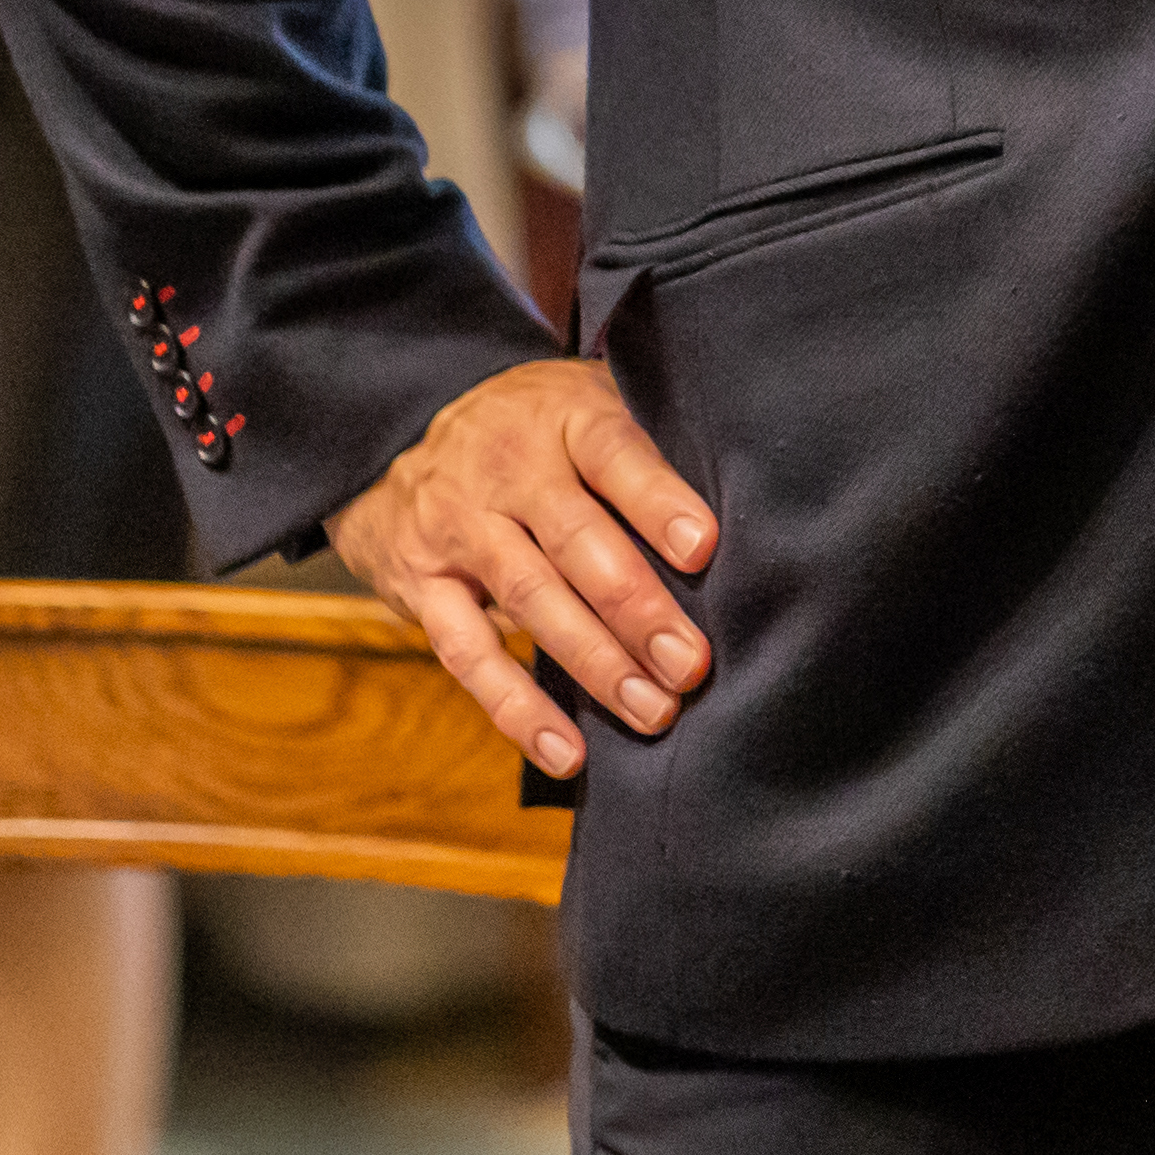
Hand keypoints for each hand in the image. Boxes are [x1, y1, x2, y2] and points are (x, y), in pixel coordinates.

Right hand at [327, 358, 717, 780]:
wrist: (402, 439)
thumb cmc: (539, 431)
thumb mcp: (589, 404)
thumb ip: (650, 448)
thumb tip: (752, 510)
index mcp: (563, 417)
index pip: (614, 452)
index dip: (657, 500)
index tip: (704, 548)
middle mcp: (507, 470)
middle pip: (575, 540)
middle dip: (636, 607)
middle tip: (691, 664)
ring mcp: (458, 529)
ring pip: (529, 599)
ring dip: (594, 664)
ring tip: (654, 711)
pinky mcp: (422, 586)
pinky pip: (467, 654)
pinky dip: (517, 708)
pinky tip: (567, 750)